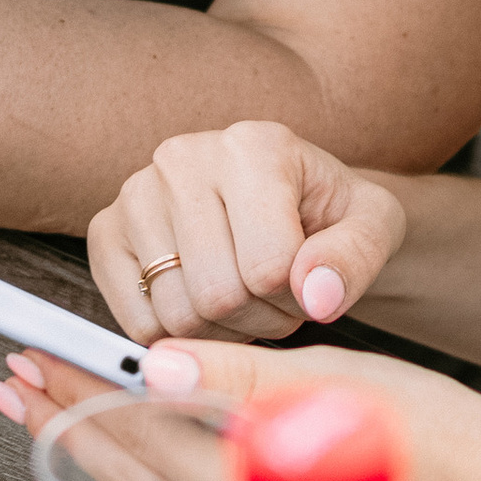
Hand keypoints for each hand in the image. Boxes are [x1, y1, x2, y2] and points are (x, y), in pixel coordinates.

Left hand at [0, 335, 480, 480]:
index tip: (29, 354)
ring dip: (94, 461)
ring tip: (48, 412)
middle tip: (9, 378)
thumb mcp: (345, 385)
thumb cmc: (443, 436)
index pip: (144, 439)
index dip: (78, 393)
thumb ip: (243, 382)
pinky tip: (127, 469)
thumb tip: (154, 369)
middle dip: (63, 426)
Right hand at [88, 122, 406, 343]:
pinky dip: (179, 334)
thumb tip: (316, 296)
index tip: (310, 281)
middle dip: (261, 320)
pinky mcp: (106, 232)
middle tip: (277, 298)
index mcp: (253, 146)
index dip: (298, 299)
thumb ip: (357, 256)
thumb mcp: (374, 226)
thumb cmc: (332, 215)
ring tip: (246, 298)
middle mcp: (182, 158)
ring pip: (177, 315)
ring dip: (223, 331)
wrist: (293, 203)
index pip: (268, 267)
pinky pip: (138, 322)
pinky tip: (205, 301)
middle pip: (218, 296)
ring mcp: (135, 193)